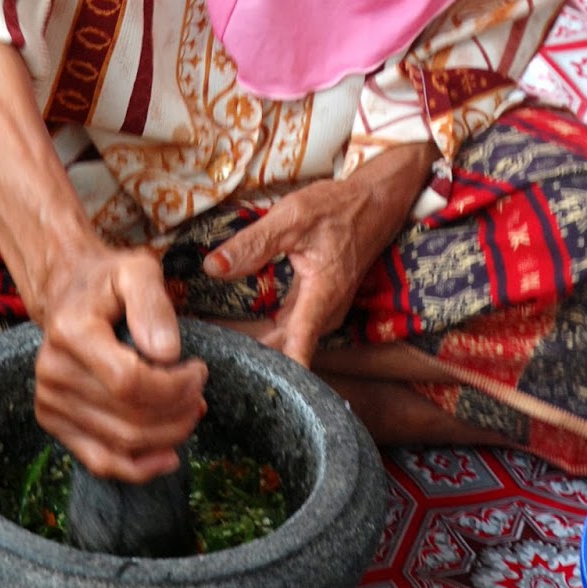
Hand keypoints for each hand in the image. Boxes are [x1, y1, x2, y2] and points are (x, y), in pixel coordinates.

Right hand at [33, 242, 207, 482]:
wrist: (68, 294)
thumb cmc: (108, 282)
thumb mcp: (137, 270)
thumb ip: (153, 304)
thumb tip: (167, 354)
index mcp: (71, 332)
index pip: (129, 381)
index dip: (174, 386)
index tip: (199, 370)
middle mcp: (52, 372)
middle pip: (129, 417)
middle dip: (179, 411)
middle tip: (200, 391)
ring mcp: (49, 401)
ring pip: (122, 443)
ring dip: (168, 435)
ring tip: (190, 411)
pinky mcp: (53, 422)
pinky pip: (100, 461)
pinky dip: (139, 467)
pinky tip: (168, 456)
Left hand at [201, 142, 434, 369]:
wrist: (374, 204)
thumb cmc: (337, 208)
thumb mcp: (291, 216)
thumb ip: (253, 244)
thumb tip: (212, 267)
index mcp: (323, 294)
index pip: (299, 345)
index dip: (275, 371)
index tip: (245, 383)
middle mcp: (327, 311)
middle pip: (289, 348)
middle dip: (255, 358)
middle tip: (212, 364)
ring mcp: (325, 310)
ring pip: (290, 339)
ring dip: (261, 347)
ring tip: (221, 354)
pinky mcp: (320, 305)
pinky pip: (293, 328)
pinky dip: (271, 333)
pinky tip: (245, 336)